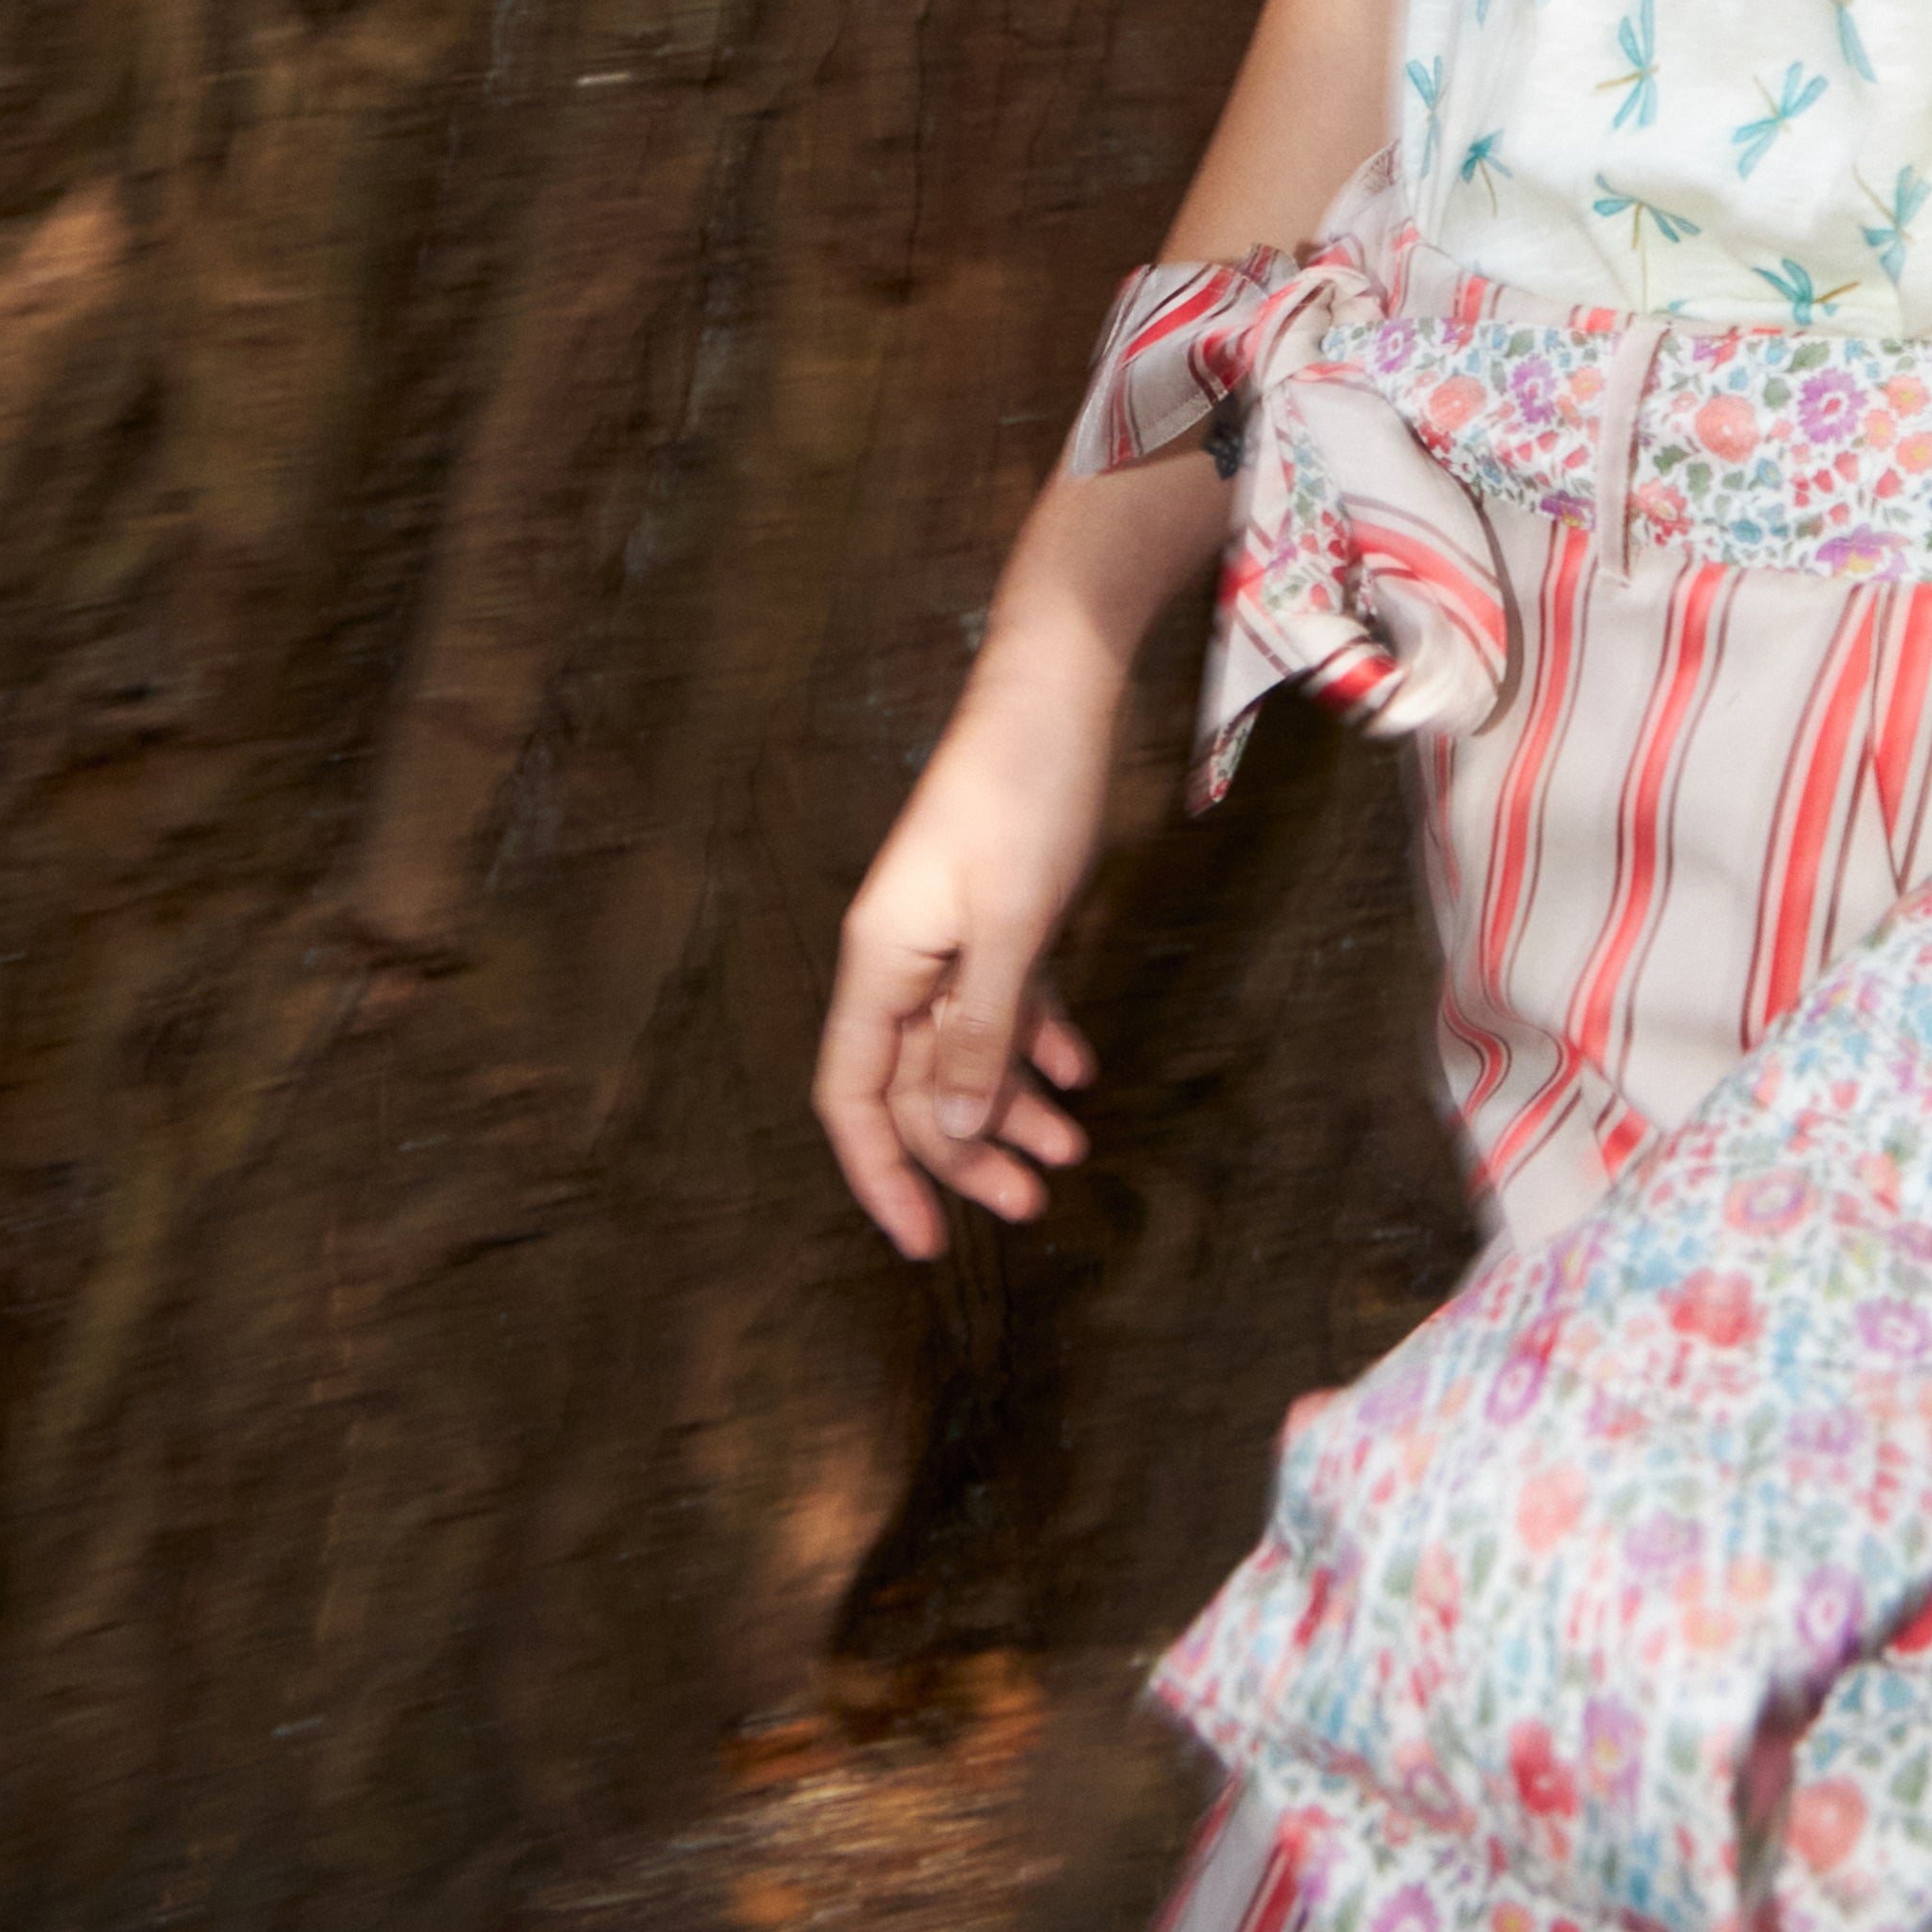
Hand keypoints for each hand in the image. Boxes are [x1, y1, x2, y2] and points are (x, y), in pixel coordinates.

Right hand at [813, 610, 1126, 1256]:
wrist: (1059, 688)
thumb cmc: (1025, 794)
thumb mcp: (1010, 923)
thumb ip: (979, 1027)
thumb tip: (948, 1124)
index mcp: (879, 961)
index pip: (852, 1096)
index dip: (882, 1174)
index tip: (925, 1242)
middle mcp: (900, 956)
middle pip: (914, 1085)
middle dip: (967, 1152)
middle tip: (1034, 1206)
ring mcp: (946, 933)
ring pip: (964, 1049)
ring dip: (1012, 1105)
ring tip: (1072, 1149)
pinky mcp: (995, 912)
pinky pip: (1002, 1003)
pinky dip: (1036, 1040)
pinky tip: (1079, 1071)